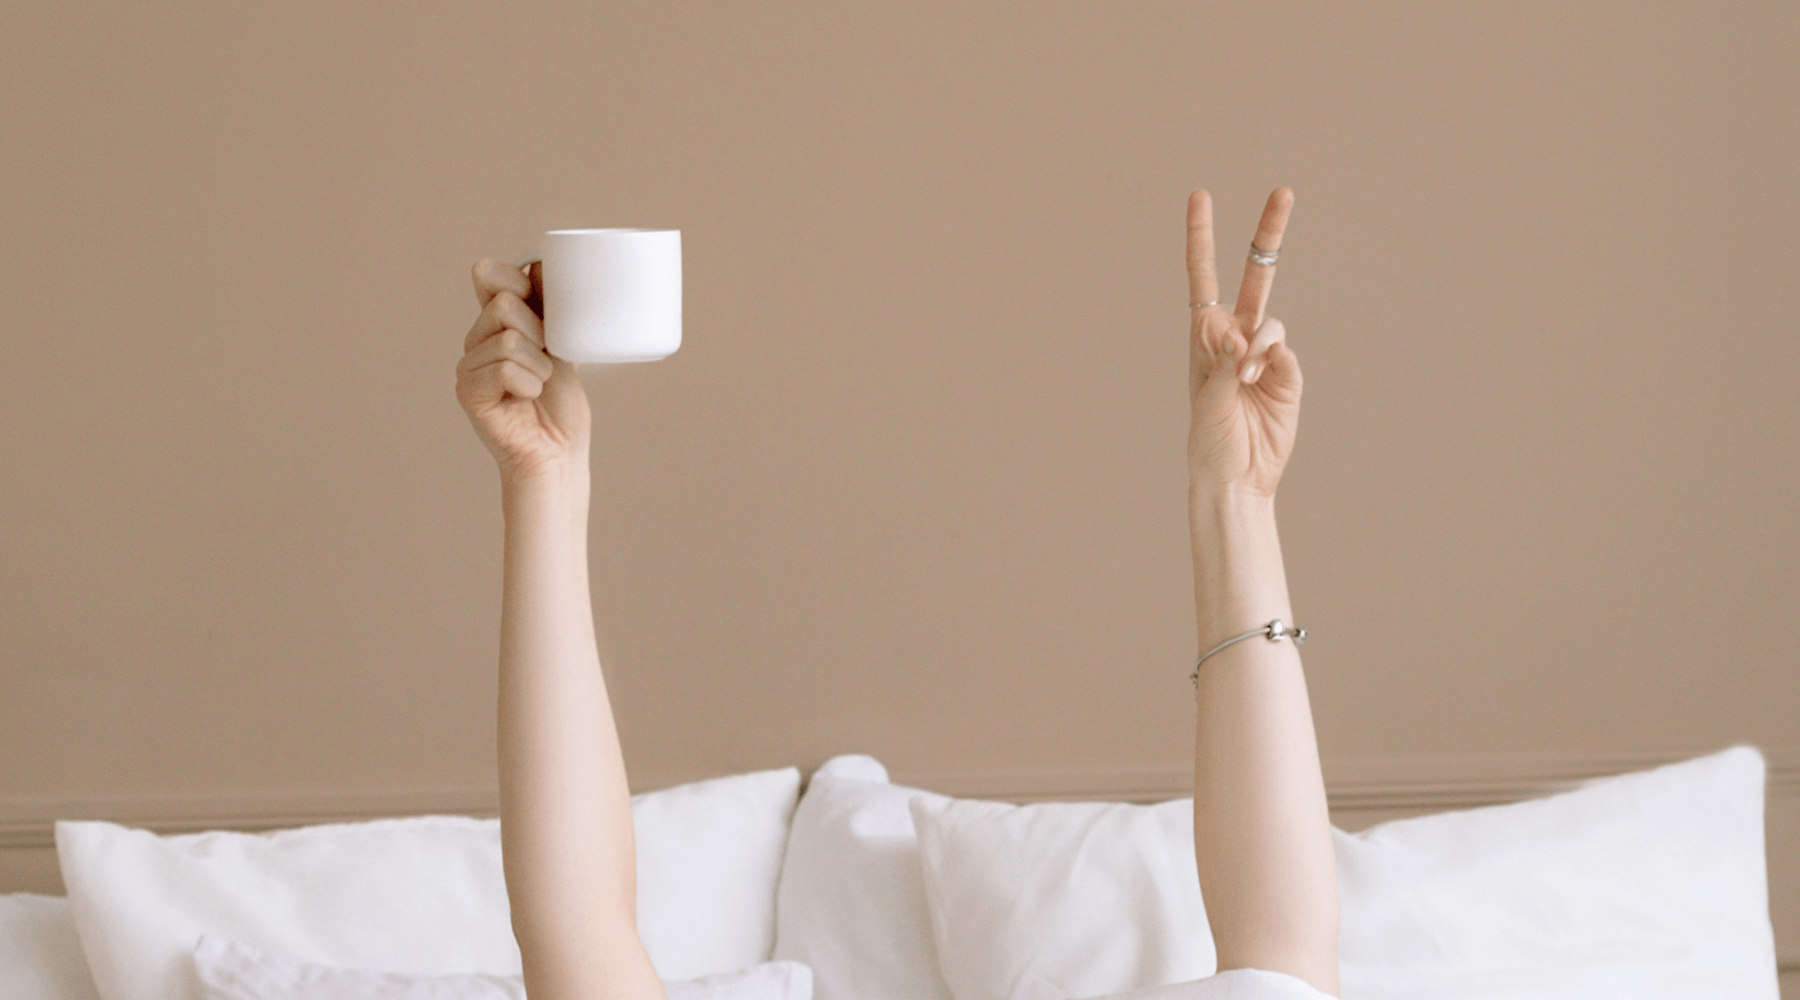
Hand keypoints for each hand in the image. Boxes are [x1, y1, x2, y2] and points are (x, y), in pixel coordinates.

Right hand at [456, 260, 590, 483]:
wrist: (559, 452)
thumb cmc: (561, 404)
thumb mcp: (561, 345)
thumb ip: (548, 309)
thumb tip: (541, 264)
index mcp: (496, 323)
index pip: (490, 274)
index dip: (519, 281)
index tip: (546, 312)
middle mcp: (476, 340)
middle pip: (505, 304)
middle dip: (541, 334)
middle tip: (548, 363)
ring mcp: (468, 366)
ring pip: (508, 338)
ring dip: (539, 366)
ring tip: (539, 386)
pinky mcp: (467, 392)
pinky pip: (504, 368)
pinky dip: (530, 384)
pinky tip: (528, 399)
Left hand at [1186, 188, 1300, 498]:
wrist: (1237, 476)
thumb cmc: (1209, 438)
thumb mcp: (1208, 396)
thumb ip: (1226, 361)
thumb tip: (1244, 335)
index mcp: (1203, 334)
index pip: (1201, 275)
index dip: (1201, 235)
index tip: (1200, 195)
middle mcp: (1234, 335)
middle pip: (1255, 274)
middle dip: (1269, 233)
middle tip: (1285, 190)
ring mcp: (1264, 352)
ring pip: (1272, 319)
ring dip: (1259, 345)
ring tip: (1245, 379)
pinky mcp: (1289, 372)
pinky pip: (1285, 350)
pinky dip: (1272, 361)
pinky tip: (1258, 383)